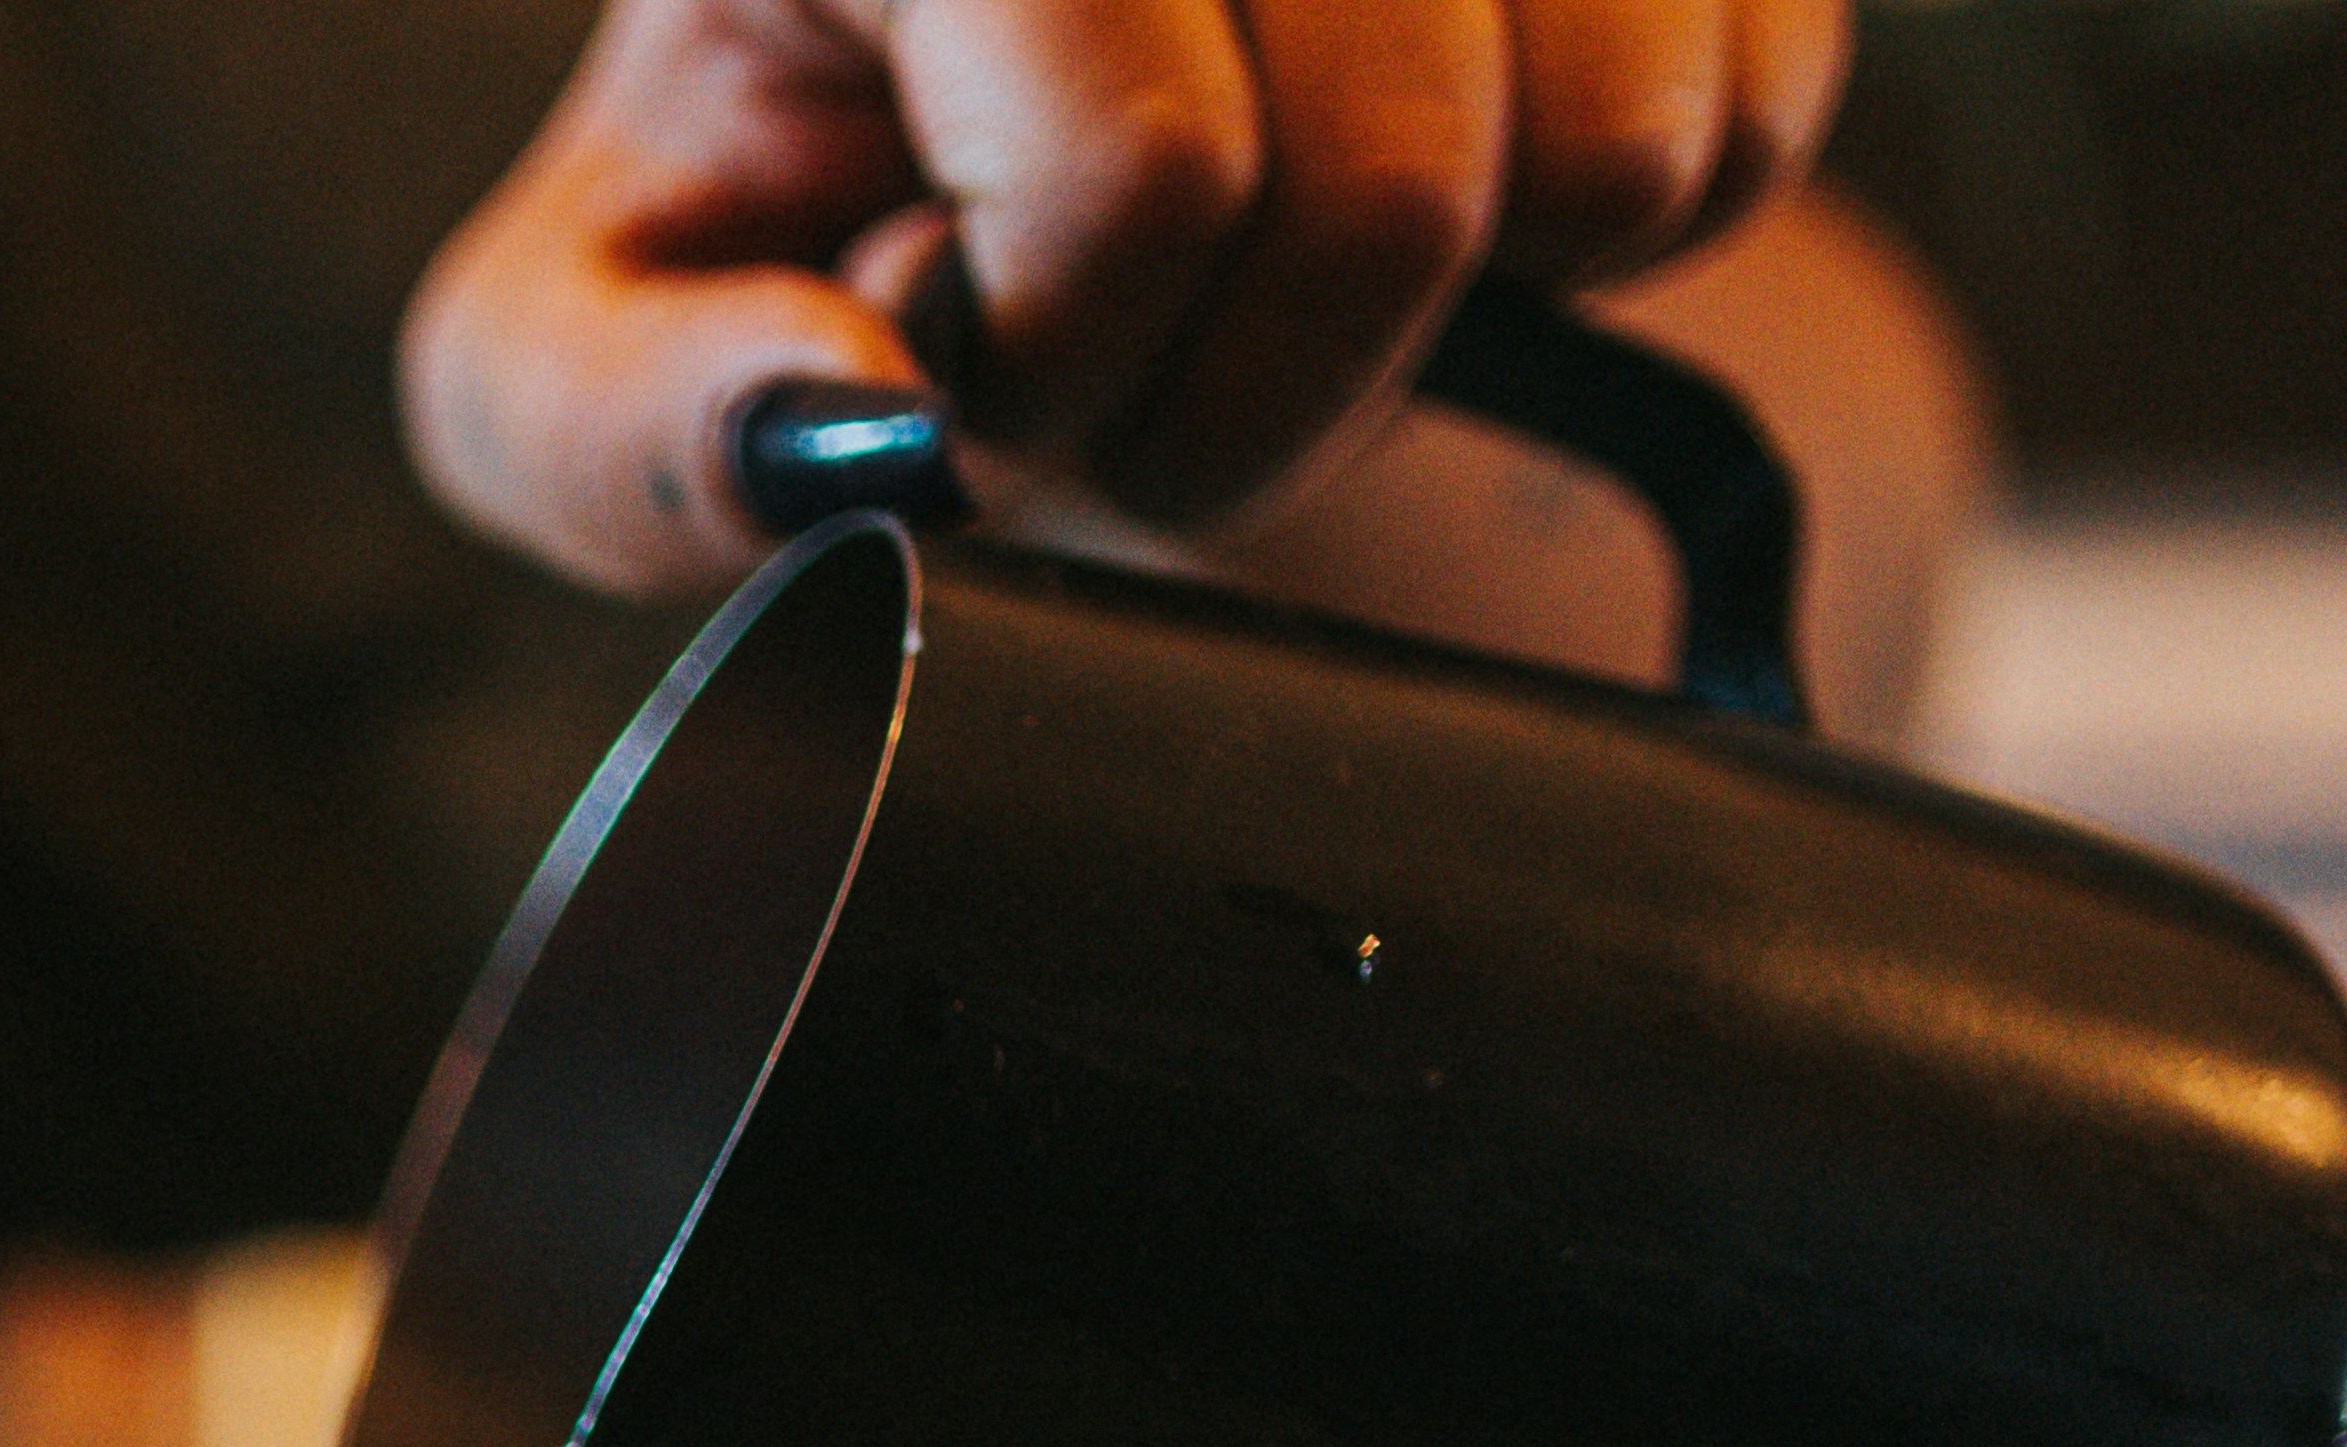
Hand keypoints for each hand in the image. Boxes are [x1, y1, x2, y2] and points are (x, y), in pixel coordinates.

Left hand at [407, 2, 1854, 593]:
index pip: (1136, 164)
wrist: (993, 116)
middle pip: (1391, 180)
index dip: (1074, 360)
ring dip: (1447, 306)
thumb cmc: (770, 222)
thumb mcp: (588, 357)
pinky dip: (1607, 231)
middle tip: (1134, 349)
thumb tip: (847, 430)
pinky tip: (1435, 177)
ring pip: (1615, 153)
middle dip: (1261, 380)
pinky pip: (1759, 117)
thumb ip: (640, 426)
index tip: (980, 364)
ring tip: (1269, 251)